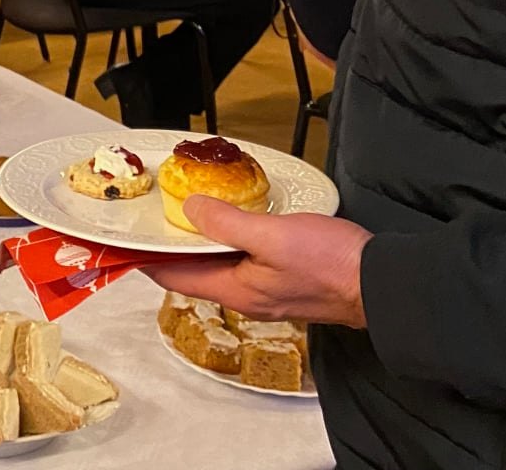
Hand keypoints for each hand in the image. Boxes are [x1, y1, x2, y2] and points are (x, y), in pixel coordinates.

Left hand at [143, 199, 372, 328]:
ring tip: (182, 213)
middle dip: (170, 247)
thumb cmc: (331, 263)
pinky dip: (227, 239)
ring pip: (218, 263)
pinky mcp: (284, 277)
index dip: (146, 259)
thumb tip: (191, 210)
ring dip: (199, 241)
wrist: (381, 282)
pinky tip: (229, 219)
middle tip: (150, 219)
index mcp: (236, 290)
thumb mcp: (273, 236)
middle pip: (194, 271)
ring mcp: (266, 288)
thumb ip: (228, 224)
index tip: (123, 242)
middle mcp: (246, 294)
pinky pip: (242, 258)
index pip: (174, 277)